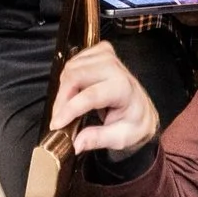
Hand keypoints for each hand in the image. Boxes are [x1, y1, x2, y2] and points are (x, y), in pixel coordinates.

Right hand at [49, 42, 159, 156]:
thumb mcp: (120, 138)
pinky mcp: (99, 52)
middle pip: (75, 77)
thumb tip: (76, 144)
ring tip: (66, 110)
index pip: (90, 95)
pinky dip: (67, 79)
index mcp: (123, 88)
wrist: (141, 108)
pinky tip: (73, 93)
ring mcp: (107, 56)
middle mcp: (114, 68)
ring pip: (71, 69)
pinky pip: (73, 63)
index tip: (56, 125)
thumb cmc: (133, 122)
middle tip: (57, 121)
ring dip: (63, 91)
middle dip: (61, 100)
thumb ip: (97, 139)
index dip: (69, 110)